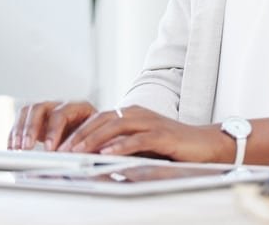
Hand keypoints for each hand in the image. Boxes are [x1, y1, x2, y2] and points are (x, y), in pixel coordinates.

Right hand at [8, 100, 96, 150]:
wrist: (95, 135)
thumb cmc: (97, 139)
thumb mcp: (96, 142)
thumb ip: (86, 148)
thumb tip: (73, 159)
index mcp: (80, 107)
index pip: (62, 114)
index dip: (53, 130)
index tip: (49, 149)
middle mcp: (62, 105)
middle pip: (41, 107)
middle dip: (31, 128)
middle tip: (26, 147)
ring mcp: (49, 110)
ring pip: (29, 111)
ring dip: (20, 130)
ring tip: (17, 149)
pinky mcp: (38, 120)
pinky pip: (21, 121)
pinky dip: (15, 134)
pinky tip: (13, 148)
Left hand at [56, 105, 231, 162]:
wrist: (205, 143)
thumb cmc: (173, 145)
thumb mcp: (142, 143)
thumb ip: (122, 144)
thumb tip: (97, 155)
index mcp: (132, 114)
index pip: (99, 118)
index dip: (79, 130)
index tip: (63, 145)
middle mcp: (138, 114)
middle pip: (103, 120)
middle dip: (80, 134)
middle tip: (63, 149)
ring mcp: (151, 123)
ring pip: (116, 127)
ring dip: (94, 139)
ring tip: (78, 151)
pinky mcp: (162, 135)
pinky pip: (137, 140)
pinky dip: (120, 146)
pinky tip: (108, 154)